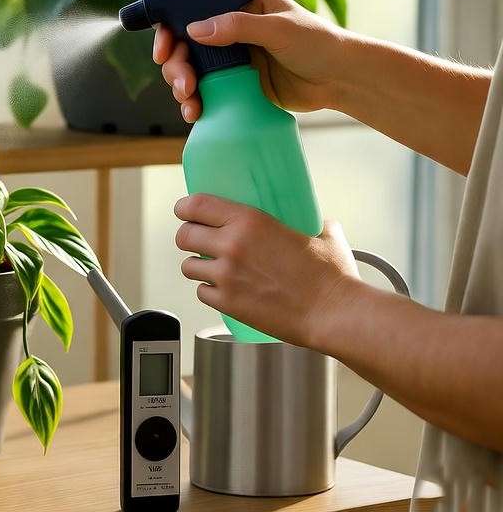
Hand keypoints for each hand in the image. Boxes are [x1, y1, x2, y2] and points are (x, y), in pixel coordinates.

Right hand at [151, 0, 348, 122]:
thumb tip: (193, 29)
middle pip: (183, 43)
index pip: (192, 7)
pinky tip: (194, 112)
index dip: (170, 25)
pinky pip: (203, 90)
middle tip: (184, 84)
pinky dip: (194, 101)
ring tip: (189, 102)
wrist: (340, 80)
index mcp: (238, 3)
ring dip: (181, 85)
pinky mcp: (233, 82)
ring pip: (189, 68)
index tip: (164, 49)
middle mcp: (229, 27)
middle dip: (176, 65)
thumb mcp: (279, 30)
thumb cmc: (318, 43)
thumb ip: (237, 27)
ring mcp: (230, 56)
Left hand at [173, 194, 360, 348]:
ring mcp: (226, 276)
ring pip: (188, 266)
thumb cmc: (331, 275)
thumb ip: (303, 220)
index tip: (185, 211)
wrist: (334, 313)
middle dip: (189, 237)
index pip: (195, 205)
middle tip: (199, 241)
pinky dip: (209, 290)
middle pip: (184, 235)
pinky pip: (201, 292)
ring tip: (214, 268)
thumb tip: (305, 217)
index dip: (185, 208)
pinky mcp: (227, 302)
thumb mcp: (319, 232)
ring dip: (198, 265)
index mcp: (249, 220)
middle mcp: (231, 245)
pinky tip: (225, 289)